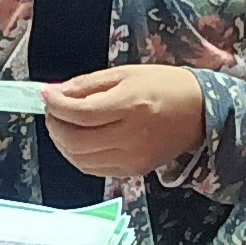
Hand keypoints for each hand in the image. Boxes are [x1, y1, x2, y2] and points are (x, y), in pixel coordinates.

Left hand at [42, 64, 204, 180]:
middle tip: (53, 110)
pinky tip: (79, 139)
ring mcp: (132, 158)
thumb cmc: (164, 86)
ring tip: (63, 124)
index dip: (55, 104)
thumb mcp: (125, 74)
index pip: (79, 113)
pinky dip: (78, 156)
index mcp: (130, 105)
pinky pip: (94, 169)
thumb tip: (56, 92)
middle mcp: (131, 136)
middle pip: (74, 141)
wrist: (200, 112)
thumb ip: (88, 84)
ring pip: (80, 159)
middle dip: (54, 125)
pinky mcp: (134, 170)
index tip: (46, 94)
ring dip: (62, 142)